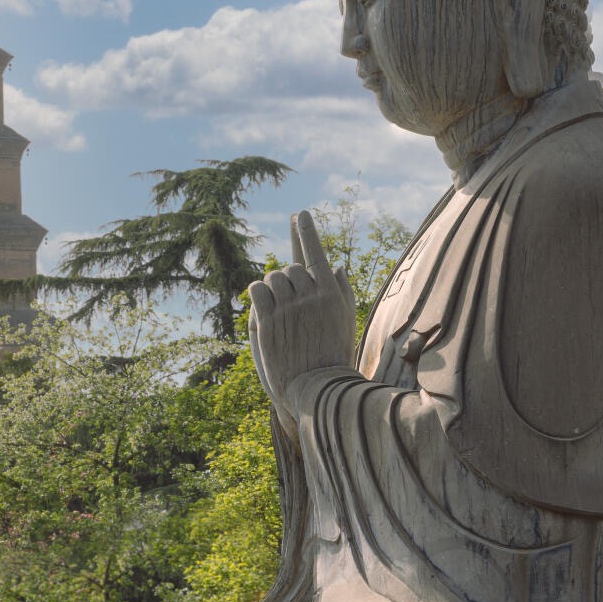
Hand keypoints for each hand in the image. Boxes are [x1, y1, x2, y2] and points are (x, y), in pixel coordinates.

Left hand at [247, 210, 356, 432]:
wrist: (318, 387)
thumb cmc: (334, 355)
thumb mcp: (346, 321)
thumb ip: (341, 291)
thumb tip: (336, 265)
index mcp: (330, 292)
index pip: (316, 253)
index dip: (307, 232)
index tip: (301, 214)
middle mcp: (310, 295)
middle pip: (290, 268)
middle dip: (288, 281)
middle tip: (290, 304)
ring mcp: (288, 306)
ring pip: (272, 278)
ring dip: (271, 288)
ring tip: (277, 309)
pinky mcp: (269, 319)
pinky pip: (256, 290)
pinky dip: (256, 295)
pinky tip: (262, 307)